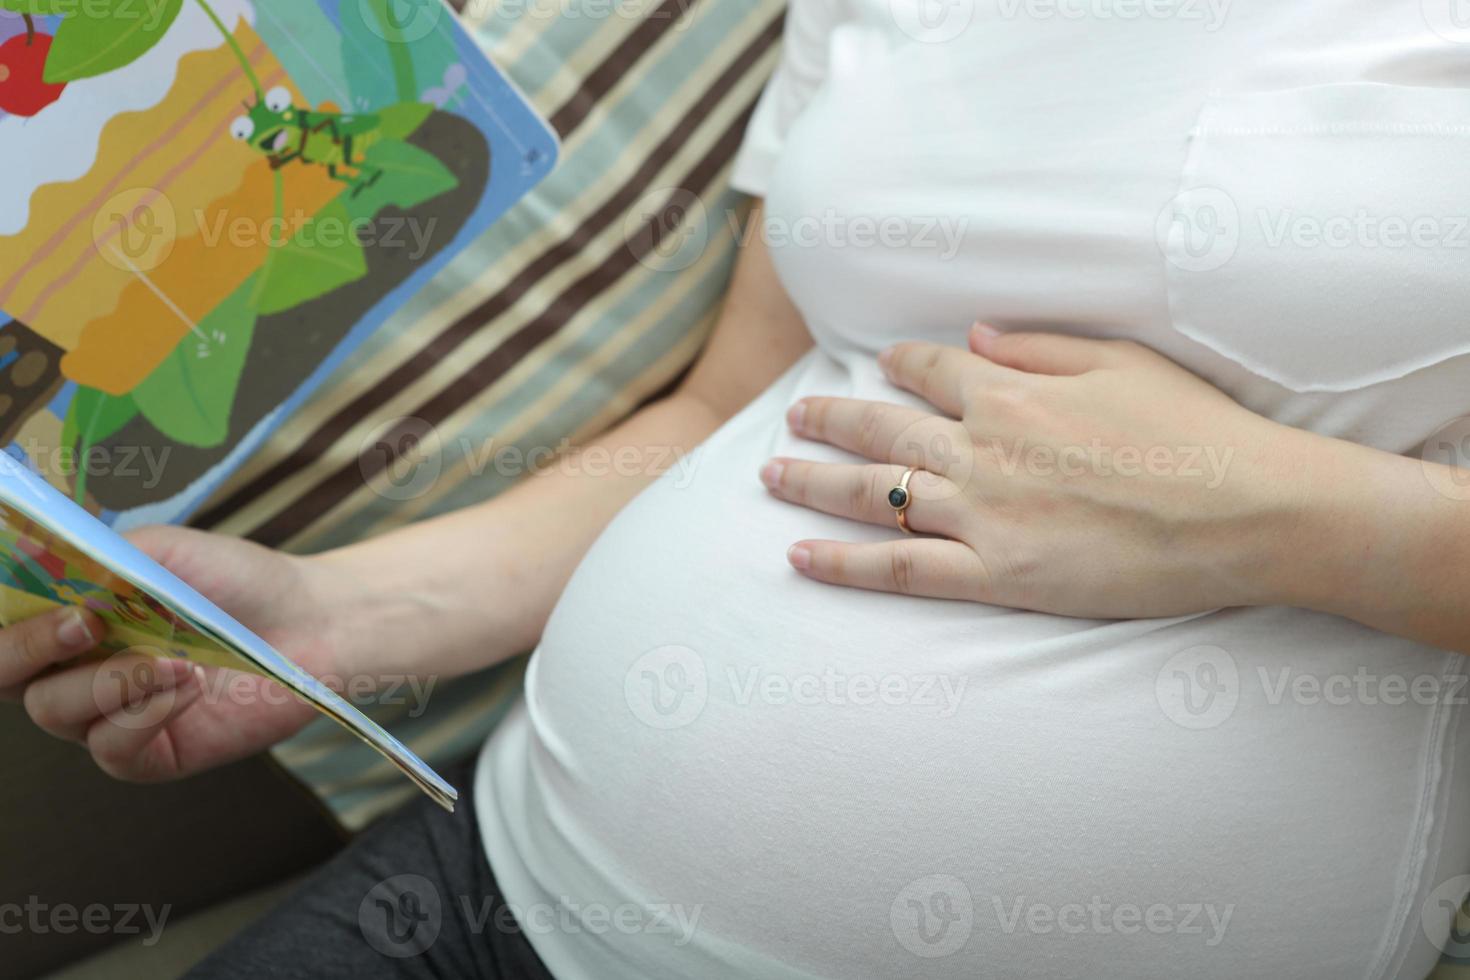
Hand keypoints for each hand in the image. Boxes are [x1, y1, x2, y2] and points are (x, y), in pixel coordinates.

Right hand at [0, 526, 347, 781]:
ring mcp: (111, 716)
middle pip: (6, 677)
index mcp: (68, 618)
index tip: (49, 600)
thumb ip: (101, 560)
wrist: (311, 621)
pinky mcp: (151, 754)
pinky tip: (191, 683)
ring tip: (174, 656)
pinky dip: (146, 712)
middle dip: (28, 648)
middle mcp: (77, 669)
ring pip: (55, 712)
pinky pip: (113, 749)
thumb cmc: (236, 581)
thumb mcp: (164, 553)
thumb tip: (47, 572)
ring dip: (110, 679)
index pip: (5, 627)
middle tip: (84, 624)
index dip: (9, 622)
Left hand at [761, 324, 1313, 618]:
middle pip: (882, 429)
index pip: (932, 369)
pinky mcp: (997, 576)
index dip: (899, 364)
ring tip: (770, 475)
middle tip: (792, 417)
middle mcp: (982, 448)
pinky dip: (843, 564)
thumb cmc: (1197, 432)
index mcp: (1012, 391)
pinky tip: (799, 557)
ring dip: (814, 482)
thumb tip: (974, 336)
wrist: (1246, 510)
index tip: (879, 365)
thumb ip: (1039, 347)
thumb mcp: (1122, 362)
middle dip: (830, 419)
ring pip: (873, 494)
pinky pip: (899, 569)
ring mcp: (982, 515)